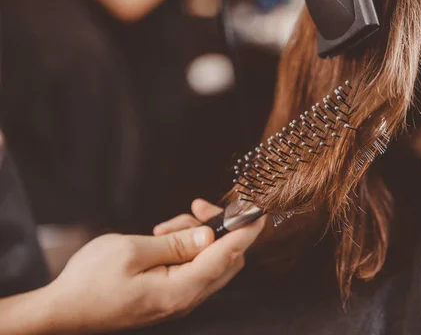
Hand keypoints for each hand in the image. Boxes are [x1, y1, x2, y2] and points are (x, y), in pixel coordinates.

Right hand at [43, 200, 263, 332]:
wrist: (62, 311)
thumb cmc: (90, 281)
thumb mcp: (132, 250)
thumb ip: (176, 243)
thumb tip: (209, 236)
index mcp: (180, 290)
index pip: (228, 256)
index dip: (247, 231)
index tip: (259, 212)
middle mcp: (186, 299)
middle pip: (225, 259)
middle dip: (217, 227)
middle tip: (196, 208)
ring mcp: (179, 300)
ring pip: (209, 261)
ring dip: (196, 236)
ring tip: (161, 229)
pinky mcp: (170, 297)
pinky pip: (193, 268)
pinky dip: (186, 248)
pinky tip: (161, 240)